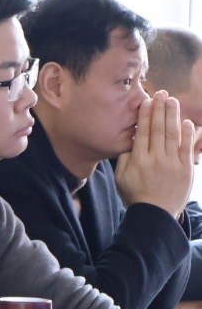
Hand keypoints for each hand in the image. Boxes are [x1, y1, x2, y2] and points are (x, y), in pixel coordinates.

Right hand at [115, 92, 194, 216]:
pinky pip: (187, 148)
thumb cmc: (135, 196)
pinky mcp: (186, 169)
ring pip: (172, 134)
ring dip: (172, 116)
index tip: (146, 101)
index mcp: (138, 160)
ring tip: (172, 101)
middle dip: (159, 109)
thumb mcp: (120, 178)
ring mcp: (172, 163)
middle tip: (161, 93)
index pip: (143, 132)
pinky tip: (186, 122)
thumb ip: (124, 158)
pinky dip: (188, 134)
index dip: (145, 115)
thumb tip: (129, 141)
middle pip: (158, 129)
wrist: (156, 215)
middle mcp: (156, 158)